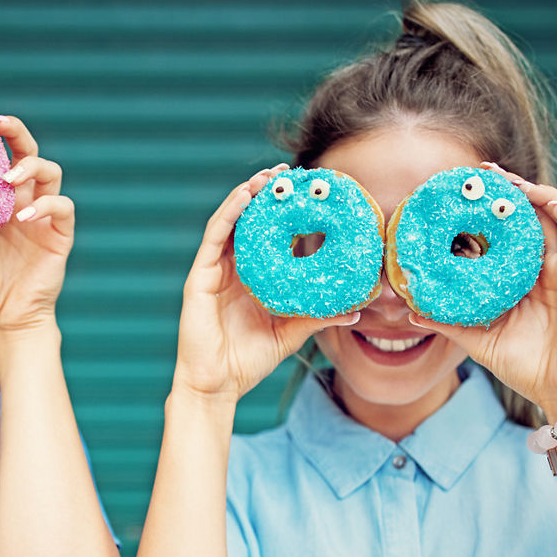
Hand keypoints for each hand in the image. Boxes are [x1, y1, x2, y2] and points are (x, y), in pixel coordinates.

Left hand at [0, 115, 72, 336]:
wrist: (7, 321)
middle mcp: (21, 201)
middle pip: (28, 151)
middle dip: (15, 131)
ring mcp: (42, 216)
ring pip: (50, 172)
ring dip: (31, 166)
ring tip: (9, 177)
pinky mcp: (58, 235)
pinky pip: (61, 208)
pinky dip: (46, 206)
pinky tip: (24, 215)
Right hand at [175, 166, 358, 401]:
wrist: (218, 385)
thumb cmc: (249, 360)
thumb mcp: (291, 332)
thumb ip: (317, 315)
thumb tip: (357, 309)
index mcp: (251, 277)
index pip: (267, 235)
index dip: (284, 211)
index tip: (306, 191)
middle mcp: (231, 268)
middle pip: (247, 220)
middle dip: (265, 193)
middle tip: (289, 172)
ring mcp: (214, 270)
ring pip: (230, 221)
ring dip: (247, 194)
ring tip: (268, 176)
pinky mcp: (200, 276)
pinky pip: (214, 237)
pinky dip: (229, 213)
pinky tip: (244, 196)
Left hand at [408, 162, 556, 418]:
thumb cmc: (521, 366)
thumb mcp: (476, 337)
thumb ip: (447, 320)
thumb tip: (409, 311)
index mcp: (524, 278)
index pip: (510, 232)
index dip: (494, 210)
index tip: (467, 192)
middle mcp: (548, 268)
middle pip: (536, 216)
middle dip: (514, 192)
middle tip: (486, 174)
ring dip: (542, 194)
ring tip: (515, 183)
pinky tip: (553, 205)